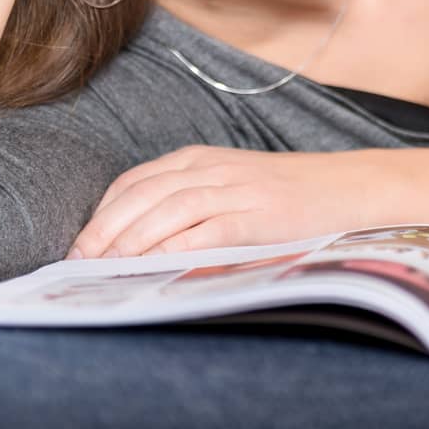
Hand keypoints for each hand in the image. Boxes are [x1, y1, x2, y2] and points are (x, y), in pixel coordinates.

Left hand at [64, 145, 401, 259]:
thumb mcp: (231, 184)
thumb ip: (190, 202)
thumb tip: (139, 241)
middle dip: (105, 231)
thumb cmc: (288, 195)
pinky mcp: (258, 216)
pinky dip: (175, 249)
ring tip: (105, 269)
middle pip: (143, 195)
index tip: (80, 245)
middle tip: (79, 263)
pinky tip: (154, 269)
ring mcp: (236, 190)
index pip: (135, 181)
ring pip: (168, 210)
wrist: (349, 187)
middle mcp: (213, 169)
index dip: (102, 214)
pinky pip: (207, 231)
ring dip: (131, 241)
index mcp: (201, 159)